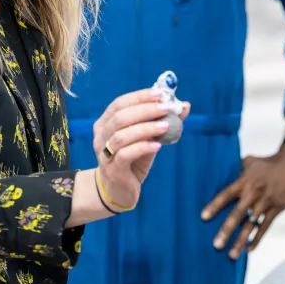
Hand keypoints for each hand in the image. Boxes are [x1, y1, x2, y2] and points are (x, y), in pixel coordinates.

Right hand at [94, 88, 189, 208]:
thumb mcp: (148, 138)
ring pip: (121, 136)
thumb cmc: (133, 159)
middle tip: (166, 108)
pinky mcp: (112, 170)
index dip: (139, 97)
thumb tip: (184, 105)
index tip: (160, 93)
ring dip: (145, 128)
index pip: (119, 104)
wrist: (120, 190)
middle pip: (120, 117)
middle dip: (145, 110)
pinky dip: (142, 147)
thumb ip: (162, 121)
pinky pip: (125, 155)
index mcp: (105, 123)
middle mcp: (100, 136)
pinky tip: (157, 146)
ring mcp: (104, 154)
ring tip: (166, 126)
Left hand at [203, 148, 284, 258]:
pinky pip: (265, 227)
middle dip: (227, 230)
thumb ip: (236, 170)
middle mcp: (254, 193)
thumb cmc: (269, 162)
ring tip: (232, 254)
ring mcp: (266, 202)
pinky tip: (249, 249)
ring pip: (251, 225)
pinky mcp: (277, 209)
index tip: (204, 217)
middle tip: (216, 245)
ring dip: (241, 240)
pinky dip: (257, 239)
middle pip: (238, 214)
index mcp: (244, 181)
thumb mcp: (250, 161)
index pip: (226, 194)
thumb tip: (222, 173)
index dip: (215, 205)